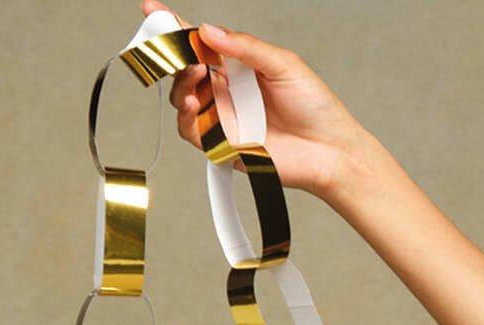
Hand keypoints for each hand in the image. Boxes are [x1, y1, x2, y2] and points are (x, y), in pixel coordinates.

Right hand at [140, 4, 370, 199]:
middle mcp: (224, 90)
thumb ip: (245, 47)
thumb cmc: (316, 108)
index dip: (173, 26)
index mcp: (237, 66)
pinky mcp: (221, 144)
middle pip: (182, 68)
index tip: (151, 9)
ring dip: (180, 81)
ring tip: (194, 71)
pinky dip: (184, 113)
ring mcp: (221, 116)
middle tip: (173, 45)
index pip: (198, 43)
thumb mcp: (283, 64)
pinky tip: (190, 101)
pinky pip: (189, 128)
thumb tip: (206, 31)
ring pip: (181, 96)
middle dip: (171, 53)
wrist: (332, 151)